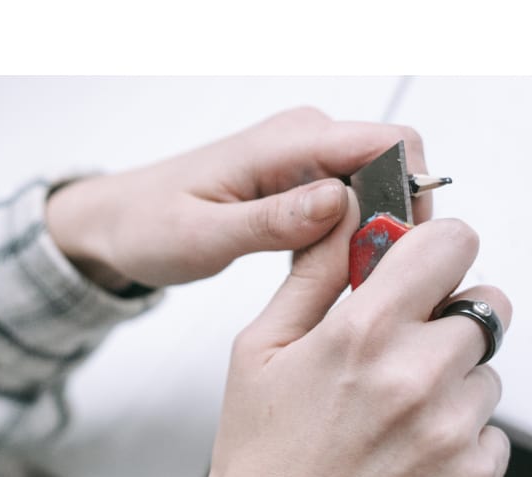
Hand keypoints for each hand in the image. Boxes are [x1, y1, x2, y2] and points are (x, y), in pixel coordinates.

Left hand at [46, 107, 431, 289]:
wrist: (120, 221)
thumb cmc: (149, 225)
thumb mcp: (203, 235)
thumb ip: (271, 221)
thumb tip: (338, 200)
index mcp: (285, 141)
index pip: (388, 143)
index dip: (411, 195)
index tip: (397, 252)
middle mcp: (304, 139)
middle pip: (392, 167)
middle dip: (397, 222)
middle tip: (370, 279)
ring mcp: (303, 160)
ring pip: (376, 190)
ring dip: (374, 234)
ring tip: (346, 282)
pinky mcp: (299, 182)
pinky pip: (351, 204)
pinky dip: (353, 238)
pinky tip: (329, 272)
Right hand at [187, 189, 512, 476]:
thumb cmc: (262, 452)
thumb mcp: (262, 347)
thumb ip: (314, 274)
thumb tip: (348, 218)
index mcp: (362, 333)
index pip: (450, 243)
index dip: (436, 247)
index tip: (424, 262)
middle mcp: (416, 377)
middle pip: (486, 304)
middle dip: (448, 315)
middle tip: (404, 345)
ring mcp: (451, 430)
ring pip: (488, 369)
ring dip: (452, 379)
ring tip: (395, 410)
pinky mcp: (474, 476)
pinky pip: (492, 428)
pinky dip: (459, 432)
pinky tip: (408, 447)